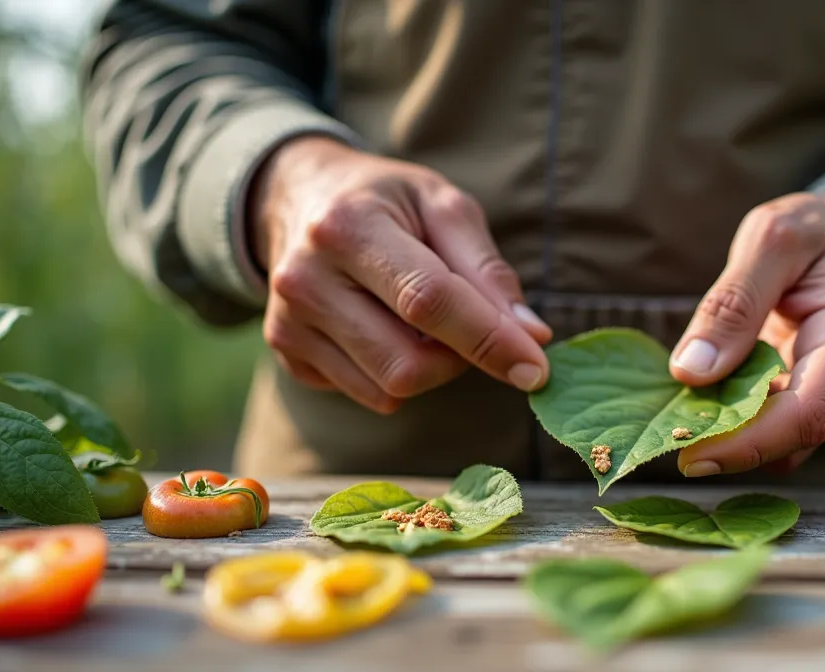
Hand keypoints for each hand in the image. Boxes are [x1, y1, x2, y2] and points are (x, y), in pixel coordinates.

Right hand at [247, 136, 551, 413]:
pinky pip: (366, 394)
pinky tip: (385, 328)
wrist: (299, 197)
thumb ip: (488, 271)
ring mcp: (287, 323)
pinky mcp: (287, 353)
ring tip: (421, 321)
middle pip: (407, 363)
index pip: (428, 300)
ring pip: (388, 390)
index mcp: (348, 226)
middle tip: (465, 321)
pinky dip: (394, 374)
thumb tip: (532, 336)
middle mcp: (306, 279)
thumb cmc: (386, 201)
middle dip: (458, 358)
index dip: (488, 340)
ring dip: (430, 369)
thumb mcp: (442, 206)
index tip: (536, 369)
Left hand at [669, 193, 824, 476]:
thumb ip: (732, 303)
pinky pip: (778, 430)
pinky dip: (739, 421)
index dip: (749, 445)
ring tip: (686, 400)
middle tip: (667, 426)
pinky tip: (710, 396)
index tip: (690, 456)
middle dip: (728, 441)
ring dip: (731, 431)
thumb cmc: (814, 234)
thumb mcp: (770, 239)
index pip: (808, 415)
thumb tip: (691, 373)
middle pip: (792, 438)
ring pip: (782, 443)